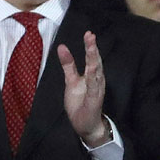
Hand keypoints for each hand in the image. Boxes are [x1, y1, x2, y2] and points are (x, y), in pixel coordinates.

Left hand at [58, 32, 109, 146]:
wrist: (87, 126)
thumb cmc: (81, 103)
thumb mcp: (71, 81)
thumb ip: (68, 65)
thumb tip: (62, 46)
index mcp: (90, 76)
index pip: (91, 58)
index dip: (89, 46)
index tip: (88, 33)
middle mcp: (96, 81)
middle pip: (96, 62)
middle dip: (93, 49)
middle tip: (90, 35)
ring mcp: (96, 90)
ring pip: (97, 73)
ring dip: (95, 60)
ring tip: (92, 48)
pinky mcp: (95, 101)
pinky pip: (94, 89)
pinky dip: (94, 80)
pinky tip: (93, 71)